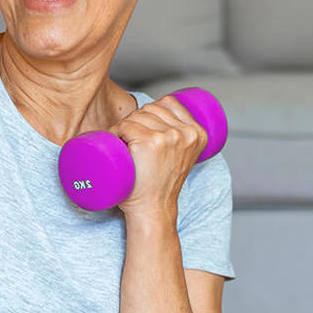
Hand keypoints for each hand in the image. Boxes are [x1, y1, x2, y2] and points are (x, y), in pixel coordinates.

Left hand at [112, 96, 207, 219]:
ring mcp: (169, 137)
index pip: (170, 103)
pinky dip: (115, 132)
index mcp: (198, 134)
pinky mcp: (151, 142)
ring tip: (123, 145)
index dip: (151, 112)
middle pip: (150, 109)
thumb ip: (181, 138)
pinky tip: (116, 144)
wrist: (153, 209)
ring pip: (136, 116)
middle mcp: (186, 133)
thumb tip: (162, 115)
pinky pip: (126, 125)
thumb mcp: (182, 157)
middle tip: (129, 143)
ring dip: (123, 127)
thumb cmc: (160, 185)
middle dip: (135, 121)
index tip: (144, 129)